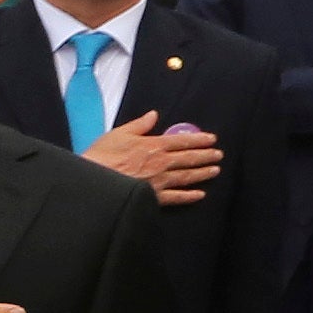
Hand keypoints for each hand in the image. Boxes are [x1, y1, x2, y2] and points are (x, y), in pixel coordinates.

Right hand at [87, 111, 218, 203]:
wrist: (93, 182)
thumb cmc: (102, 156)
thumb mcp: (118, 134)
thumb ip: (139, 125)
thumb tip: (153, 115)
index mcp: (154, 145)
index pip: (182, 140)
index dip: (199, 139)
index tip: (211, 139)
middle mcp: (161, 163)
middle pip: (189, 158)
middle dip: (206, 156)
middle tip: (218, 155)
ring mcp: (159, 181)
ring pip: (186, 176)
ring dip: (202, 173)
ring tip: (215, 170)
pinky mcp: (153, 196)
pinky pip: (175, 197)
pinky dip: (188, 196)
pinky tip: (199, 195)